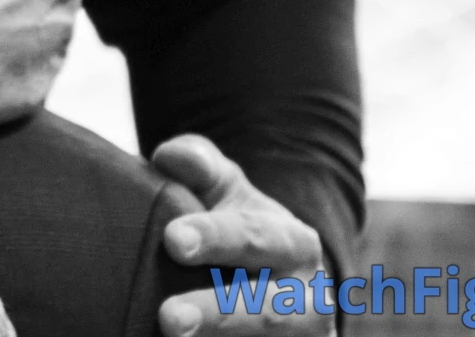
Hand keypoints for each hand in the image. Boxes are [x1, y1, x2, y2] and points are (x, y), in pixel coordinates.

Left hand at [152, 135, 335, 336]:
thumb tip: (171, 157)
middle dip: (219, 314)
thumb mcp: (226, 192)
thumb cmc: (237, 228)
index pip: (255, 238)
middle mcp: (306, 301)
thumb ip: (201, 167)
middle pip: (266, 311)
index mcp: (294, 244)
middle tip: (169, 317)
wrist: (274, 284)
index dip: (215, 237)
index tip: (173, 239)